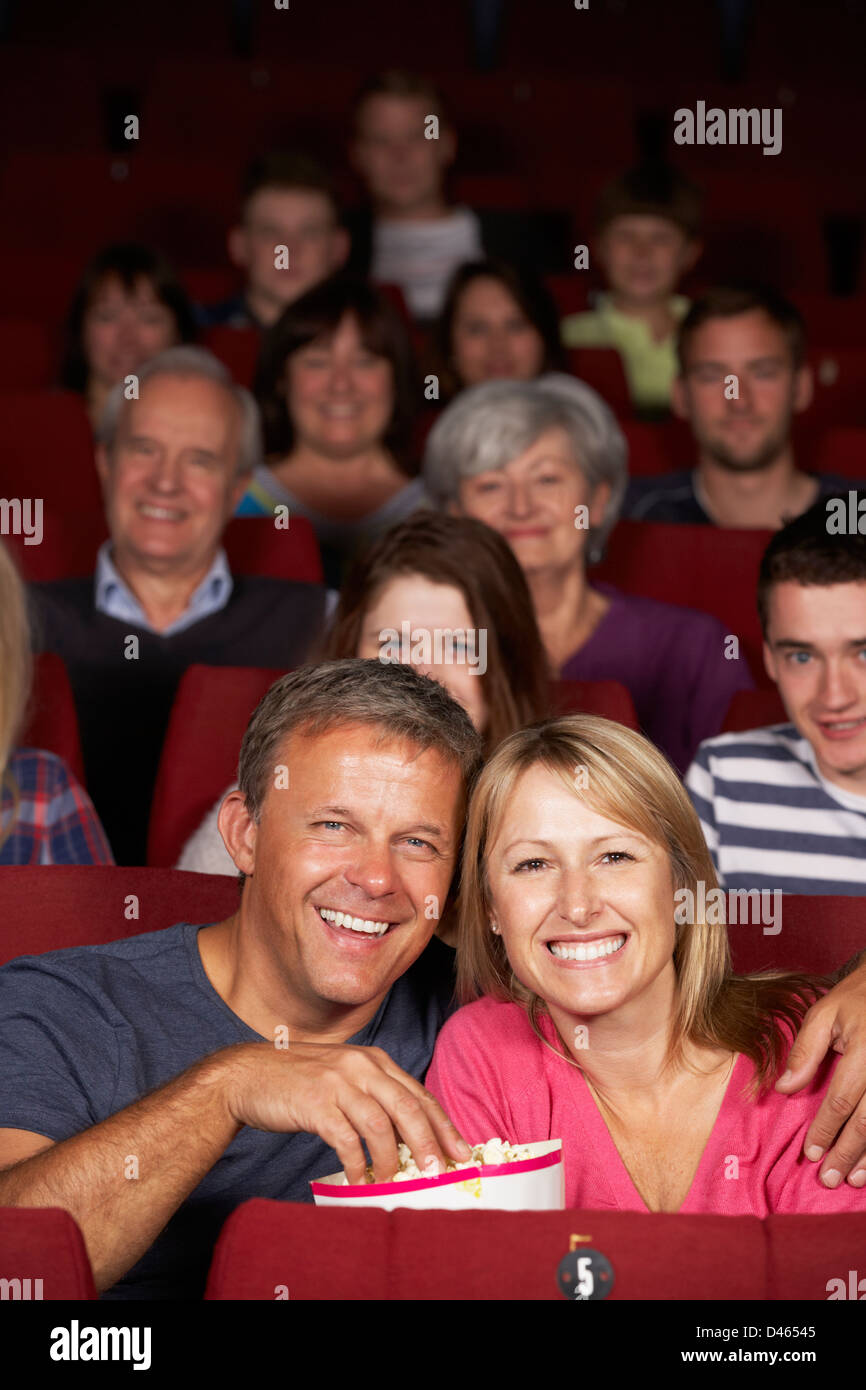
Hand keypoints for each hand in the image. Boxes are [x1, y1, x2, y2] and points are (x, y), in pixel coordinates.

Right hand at [220, 1041, 471, 1183]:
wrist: (248, 1074)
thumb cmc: (300, 1081)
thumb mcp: (344, 1076)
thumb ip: (374, 1096)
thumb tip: (409, 1138)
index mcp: (374, 1060)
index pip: (418, 1094)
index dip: (443, 1125)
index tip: (461, 1152)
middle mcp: (360, 1066)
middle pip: (407, 1108)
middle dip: (428, 1143)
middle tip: (439, 1172)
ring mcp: (338, 1083)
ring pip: (380, 1125)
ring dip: (390, 1160)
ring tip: (394, 1182)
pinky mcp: (315, 1103)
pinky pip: (346, 1139)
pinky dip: (356, 1164)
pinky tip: (358, 1179)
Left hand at [775, 965, 865, 1186]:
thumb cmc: (857, 998)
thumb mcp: (824, 1013)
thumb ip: (804, 1051)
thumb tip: (784, 1089)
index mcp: (863, 1053)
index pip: (841, 1101)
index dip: (825, 1130)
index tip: (810, 1153)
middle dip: (847, 1153)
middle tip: (829, 1179)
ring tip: (854, 1179)